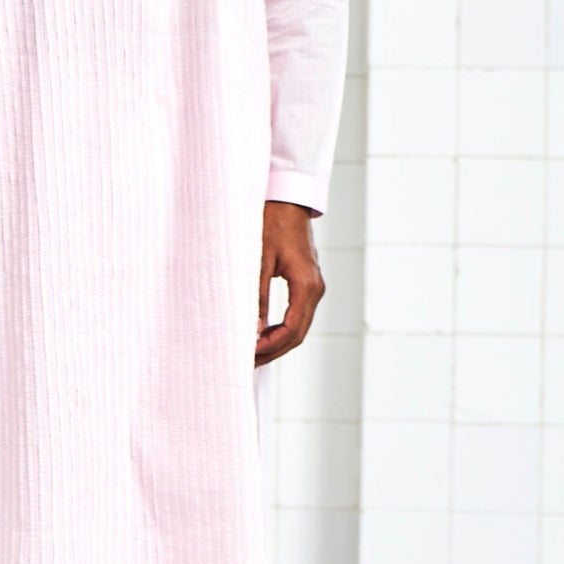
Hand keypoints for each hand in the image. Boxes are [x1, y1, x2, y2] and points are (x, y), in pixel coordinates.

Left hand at [255, 200, 324, 366]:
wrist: (288, 201)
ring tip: (254, 353)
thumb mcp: (259, 260)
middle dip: (274, 350)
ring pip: (299, 327)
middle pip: (298, 334)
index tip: (249, 353)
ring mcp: (314, 287)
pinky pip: (298, 315)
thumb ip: (257, 297)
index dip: (271, 346)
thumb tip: (254, 329)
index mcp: (306, 285)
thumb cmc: (272, 224)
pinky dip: (282, 328)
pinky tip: (264, 334)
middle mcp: (316, 289)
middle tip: (248, 362)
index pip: (292, 329)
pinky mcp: (308, 284)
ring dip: (278, 342)